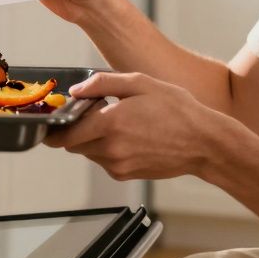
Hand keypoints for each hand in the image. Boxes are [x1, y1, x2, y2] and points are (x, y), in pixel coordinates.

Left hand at [45, 72, 243, 180]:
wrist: (203, 143)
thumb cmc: (177, 110)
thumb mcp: (140, 83)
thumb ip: (102, 84)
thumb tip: (76, 91)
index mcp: (111, 123)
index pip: (65, 133)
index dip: (57, 126)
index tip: (55, 119)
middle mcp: (111, 148)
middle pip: (73, 144)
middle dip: (76, 129)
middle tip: (94, 113)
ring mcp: (118, 164)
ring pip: (89, 153)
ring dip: (93, 139)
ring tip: (119, 123)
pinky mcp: (126, 174)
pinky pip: (105, 161)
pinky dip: (108, 150)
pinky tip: (129, 136)